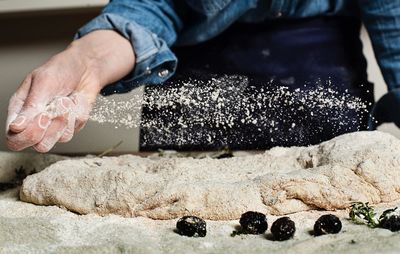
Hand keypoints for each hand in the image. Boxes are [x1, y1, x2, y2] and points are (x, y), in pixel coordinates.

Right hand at [6, 30, 134, 151]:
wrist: (87, 68)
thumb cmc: (61, 70)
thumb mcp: (43, 83)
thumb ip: (30, 107)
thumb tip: (15, 127)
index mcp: (20, 110)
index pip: (14, 137)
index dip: (26, 134)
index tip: (42, 115)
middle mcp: (34, 122)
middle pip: (35, 145)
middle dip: (47, 130)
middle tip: (53, 111)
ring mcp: (52, 127)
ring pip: (54, 142)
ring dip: (62, 121)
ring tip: (65, 101)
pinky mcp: (68, 127)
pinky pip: (69, 133)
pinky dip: (74, 118)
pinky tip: (74, 103)